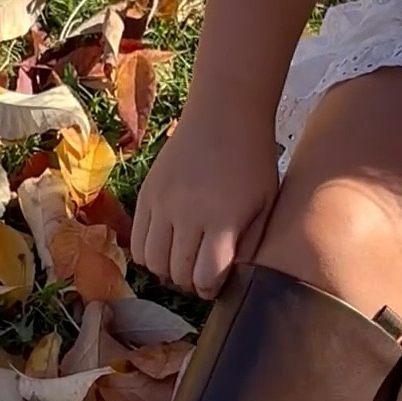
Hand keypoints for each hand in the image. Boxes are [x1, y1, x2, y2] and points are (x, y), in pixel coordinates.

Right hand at [131, 105, 279, 299]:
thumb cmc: (253, 159)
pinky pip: (136, 241)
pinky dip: (148, 254)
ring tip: (182, 262)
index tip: (217, 283)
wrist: (225, 111)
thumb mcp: (265, 204)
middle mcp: (188, 213)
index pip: (204, 277)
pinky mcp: (146, 194)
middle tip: (200, 275)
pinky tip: (165, 247)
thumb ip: (251, 245)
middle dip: (190, 283)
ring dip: (166, 271)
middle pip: (177, 273)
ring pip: (151, 262)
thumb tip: (233, 280)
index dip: (211, 289)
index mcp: (222, 219)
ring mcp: (162, 203)